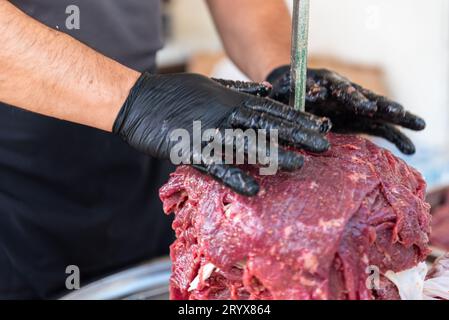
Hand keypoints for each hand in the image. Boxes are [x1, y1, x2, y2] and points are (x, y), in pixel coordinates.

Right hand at [113, 72, 330, 195]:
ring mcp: (207, 132)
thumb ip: (238, 89)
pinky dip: (234, 176)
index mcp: (230, 99)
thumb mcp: (210, 85)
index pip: (270, 109)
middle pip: (266, 124)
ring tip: (299, 165)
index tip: (319, 126)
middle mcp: (224, 113)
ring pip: (246, 144)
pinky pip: (215, 166)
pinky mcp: (189, 150)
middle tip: (323, 145)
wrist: (137, 101)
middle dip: (297, 134)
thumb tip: (265, 90)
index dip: (297, 118)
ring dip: (273, 154)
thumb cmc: (174, 94)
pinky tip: (253, 187)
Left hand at [267, 66, 425, 154]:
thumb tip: (313, 96)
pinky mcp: (357, 120)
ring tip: (419, 125)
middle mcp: (344, 92)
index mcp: (325, 82)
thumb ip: (295, 94)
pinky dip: (394, 135)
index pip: (341, 89)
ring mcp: (353, 106)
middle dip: (382, 105)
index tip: (363, 107)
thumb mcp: (284, 91)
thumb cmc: (283, 91)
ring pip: (379, 110)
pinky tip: (410, 147)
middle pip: (367, 97)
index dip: (352, 98)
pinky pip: (378, 127)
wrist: (288, 88)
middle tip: (398, 112)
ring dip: (397, 118)